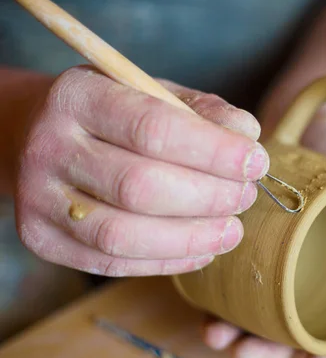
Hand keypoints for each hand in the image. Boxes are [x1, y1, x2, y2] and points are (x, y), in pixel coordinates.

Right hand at [13, 65, 268, 276]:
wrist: (42, 136)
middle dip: (209, 198)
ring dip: (191, 238)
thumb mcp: (156, 94)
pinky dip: (167, 261)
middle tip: (245, 197)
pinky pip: (112, 263)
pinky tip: (201, 249)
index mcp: (78, 97)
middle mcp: (49, 147)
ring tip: (231, 231)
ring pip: (123, 235)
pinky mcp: (43, 239)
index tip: (256, 163)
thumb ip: (204, 111)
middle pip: (140, 187)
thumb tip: (247, 135)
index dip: (214, 151)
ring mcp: (38, 198)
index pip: (154, 128)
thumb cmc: (114, 115)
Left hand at [201, 99, 325, 357]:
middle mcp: (321, 272)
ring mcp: (288, 261)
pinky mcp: (260, 245)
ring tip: (216, 334)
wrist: (318, 111)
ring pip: (267, 314)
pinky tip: (204, 309)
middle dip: (272, 350)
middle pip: (301, 329)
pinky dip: (223, 301)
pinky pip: (241, 283)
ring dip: (241, 332)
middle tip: (243, 351)